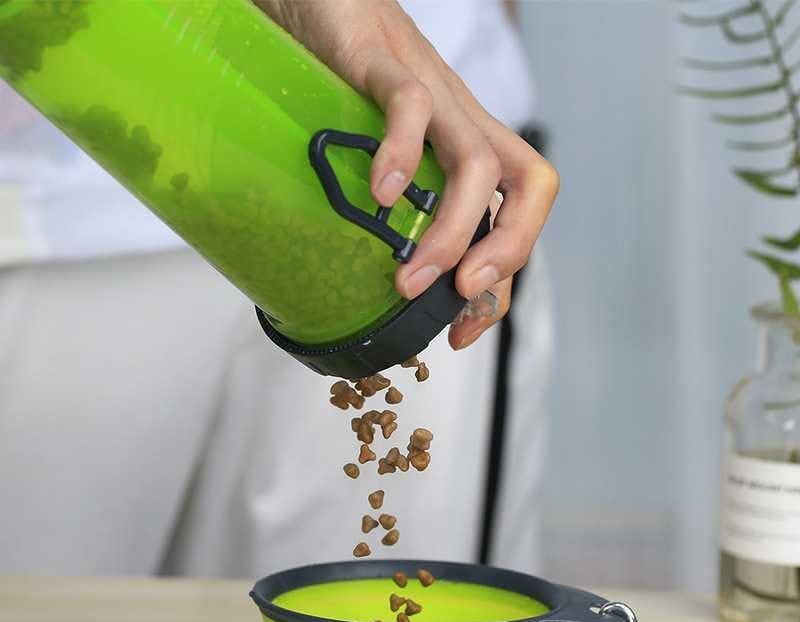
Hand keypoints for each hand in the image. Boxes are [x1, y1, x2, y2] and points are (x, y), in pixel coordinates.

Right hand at [257, 0, 558, 348]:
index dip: (502, 286)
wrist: (324, 3)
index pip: (518, 221)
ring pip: (479, 164)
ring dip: (450, 233)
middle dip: (506, 254)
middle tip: (457, 299)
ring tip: (408, 279)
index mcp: (470, 151)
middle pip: (530, 186)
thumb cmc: (351, 87)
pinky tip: (380, 194)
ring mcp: (434, 95)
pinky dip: (402, 156)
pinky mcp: (387, 65)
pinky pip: (412, 109)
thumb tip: (384, 279)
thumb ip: (395, 210)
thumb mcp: (384, 162)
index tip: (463, 334)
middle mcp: (465, 126)